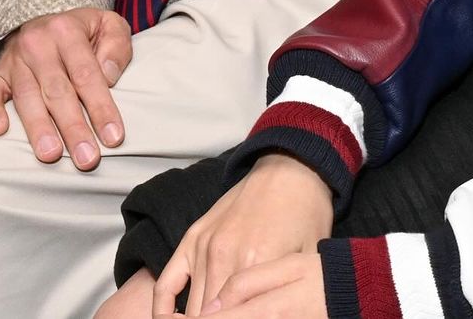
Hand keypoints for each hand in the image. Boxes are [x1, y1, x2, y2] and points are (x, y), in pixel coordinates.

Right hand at [0, 6, 131, 169]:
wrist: (47, 21)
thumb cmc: (85, 31)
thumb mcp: (109, 25)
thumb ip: (116, 47)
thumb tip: (109, 77)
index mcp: (68, 30)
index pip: (87, 74)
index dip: (101, 107)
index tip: (113, 137)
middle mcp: (38, 44)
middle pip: (57, 91)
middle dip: (73, 128)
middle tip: (87, 159)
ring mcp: (14, 60)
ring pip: (27, 98)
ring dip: (39, 129)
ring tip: (51, 155)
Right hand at [153, 153, 334, 316]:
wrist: (291, 167)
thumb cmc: (307, 212)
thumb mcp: (310, 256)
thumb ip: (286, 291)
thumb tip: (276, 315)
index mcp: (257, 262)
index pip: (236, 315)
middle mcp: (224, 257)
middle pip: (209, 317)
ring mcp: (204, 247)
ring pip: (190, 309)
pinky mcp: (193, 237)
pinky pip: (166, 284)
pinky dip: (162, 309)